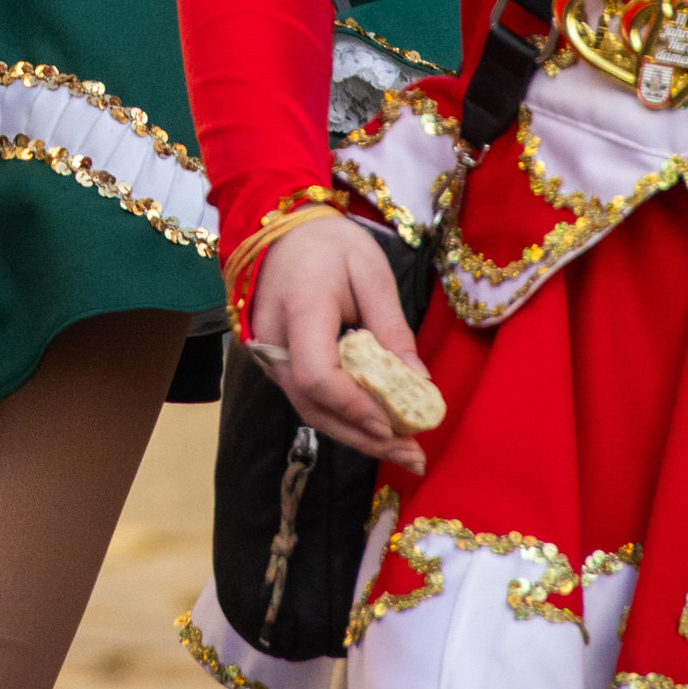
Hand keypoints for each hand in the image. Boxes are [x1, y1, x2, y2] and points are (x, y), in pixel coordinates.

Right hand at [243, 212, 431, 473]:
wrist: (281, 231)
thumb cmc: (330, 245)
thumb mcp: (372, 273)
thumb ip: (392, 328)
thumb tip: (419, 384)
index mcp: (300, 306)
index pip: (317, 373)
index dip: (355, 406)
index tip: (396, 426)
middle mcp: (273, 339)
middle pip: (313, 405)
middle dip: (365, 436)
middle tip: (414, 457)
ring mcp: (268, 355)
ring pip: (309, 410)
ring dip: (357, 435)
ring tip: (405, 452)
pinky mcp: (274, 364)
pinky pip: (308, 399)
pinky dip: (343, 418)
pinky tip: (378, 428)